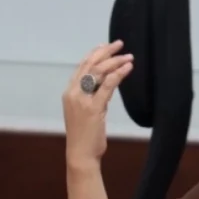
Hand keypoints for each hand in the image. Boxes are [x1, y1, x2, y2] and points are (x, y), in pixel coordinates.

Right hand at [63, 40, 133, 168]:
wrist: (80, 154)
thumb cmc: (85, 135)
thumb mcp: (87, 112)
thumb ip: (95, 97)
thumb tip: (108, 84)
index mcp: (69, 92)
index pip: (82, 66)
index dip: (94, 53)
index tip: (106, 45)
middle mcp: (73, 93)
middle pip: (90, 65)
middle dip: (105, 52)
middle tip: (120, 44)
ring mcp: (82, 100)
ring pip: (99, 72)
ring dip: (115, 61)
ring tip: (128, 56)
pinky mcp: (94, 108)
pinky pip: (107, 85)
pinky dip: (118, 74)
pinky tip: (127, 67)